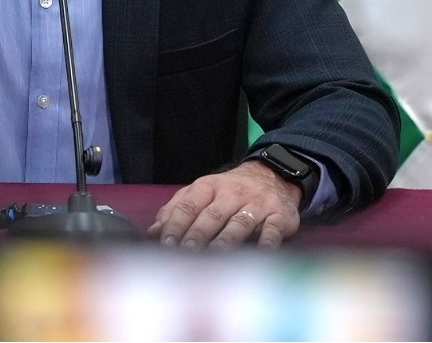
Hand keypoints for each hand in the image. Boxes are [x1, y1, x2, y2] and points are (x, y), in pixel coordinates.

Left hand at [149, 160, 302, 248]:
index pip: (189, 206)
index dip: (176, 225)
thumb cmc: (229, 190)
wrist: (272, 174)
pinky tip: (260, 254)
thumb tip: (153, 232)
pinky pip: (272, 230)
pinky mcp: (278, 217)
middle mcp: (232, 194)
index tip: (166, 243)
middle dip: (197, 235)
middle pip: (211, 216)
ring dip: (226, 240)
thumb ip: (176, 209)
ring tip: (215, 256)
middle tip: (185, 253)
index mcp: (208, 187)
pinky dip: (267, 243)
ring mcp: (256, 205)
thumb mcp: (201, 192)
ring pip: (238, 224)